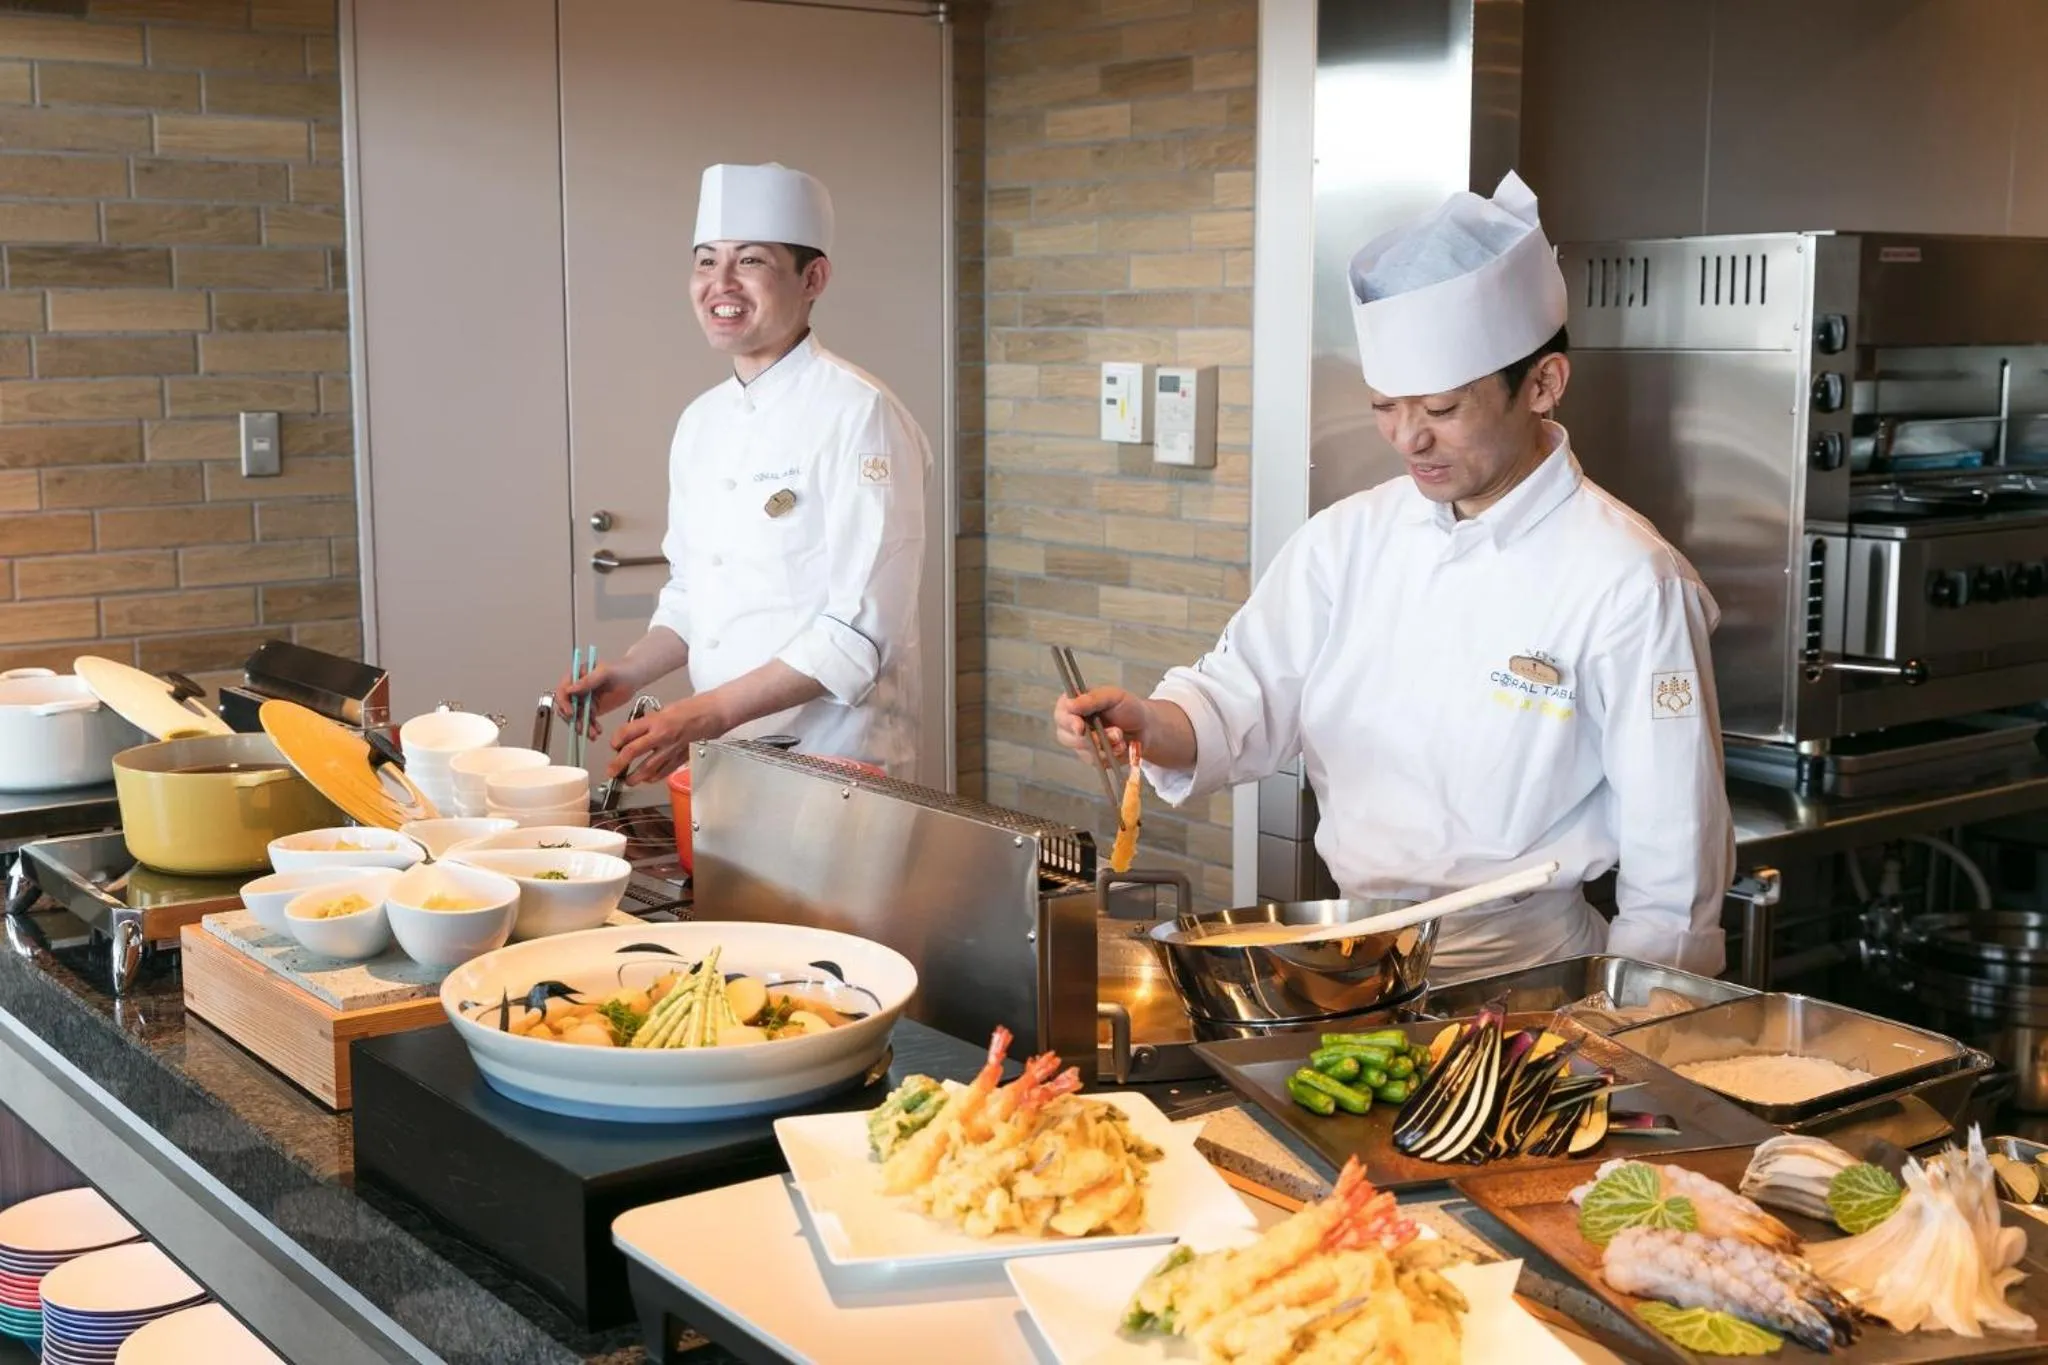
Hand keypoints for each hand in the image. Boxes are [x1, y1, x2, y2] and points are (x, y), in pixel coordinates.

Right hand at [554, 659, 638, 737]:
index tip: (571, 713)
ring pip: (577, 716)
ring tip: (592, 734)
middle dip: (573, 719)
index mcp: (576, 676)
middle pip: (567, 706)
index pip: (562, 690)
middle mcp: (577, 688)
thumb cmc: (621, 671)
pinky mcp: (591, 709)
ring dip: (582, 726)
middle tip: (581, 728)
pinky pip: (587, 720)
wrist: (634, 679)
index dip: (563, 703)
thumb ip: (588, 680)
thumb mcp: (605, 672)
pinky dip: (590, 727)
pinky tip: (597, 732)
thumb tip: (570, 689)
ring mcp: (583, 700)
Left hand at [608, 696, 727, 783]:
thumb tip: (634, 733)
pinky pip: (664, 771)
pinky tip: (648, 779)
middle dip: (618, 764)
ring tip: (628, 781)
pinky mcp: (680, 757)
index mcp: (655, 721)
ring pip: (648, 767)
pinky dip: (654, 777)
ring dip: (635, 776)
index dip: (616, 740)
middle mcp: (661, 735)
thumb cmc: (691, 709)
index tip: (613, 745)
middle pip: (632, 752)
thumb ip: (649, 723)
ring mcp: (670, 749)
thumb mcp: (664, 710)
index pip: (627, 732)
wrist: (712, 714)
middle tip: (611, 772)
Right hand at [1052, 687, 1149, 763]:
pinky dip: (1111, 755)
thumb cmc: (1128, 708)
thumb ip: (1092, 699)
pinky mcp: (1093, 758)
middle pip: (1065, 736)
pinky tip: (1121, 746)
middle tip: (1111, 733)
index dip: (1068, 721)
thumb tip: (1070, 704)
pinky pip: (1096, 761)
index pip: (1061, 713)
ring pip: (1082, 751)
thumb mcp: (1113, 696)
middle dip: (1088, 737)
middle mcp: (1074, 725)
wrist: (1146, 728)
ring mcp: (1082, 743)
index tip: (1080, 727)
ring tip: (1120, 735)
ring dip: (1104, 745)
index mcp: (1075, 705)